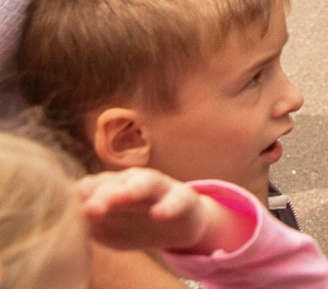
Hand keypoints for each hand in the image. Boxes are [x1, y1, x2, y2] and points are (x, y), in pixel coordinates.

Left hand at [79, 169, 249, 255]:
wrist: (176, 224)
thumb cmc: (133, 222)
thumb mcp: (106, 226)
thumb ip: (86, 219)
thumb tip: (65, 215)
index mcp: (110, 186)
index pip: (91, 187)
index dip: (79, 197)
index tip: (65, 207)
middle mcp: (133, 181)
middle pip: (115, 183)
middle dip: (102, 195)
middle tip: (91, 208)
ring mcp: (159, 188)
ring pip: (146, 183)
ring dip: (132, 190)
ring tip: (121, 198)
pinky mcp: (183, 199)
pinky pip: (175, 201)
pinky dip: (168, 206)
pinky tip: (159, 213)